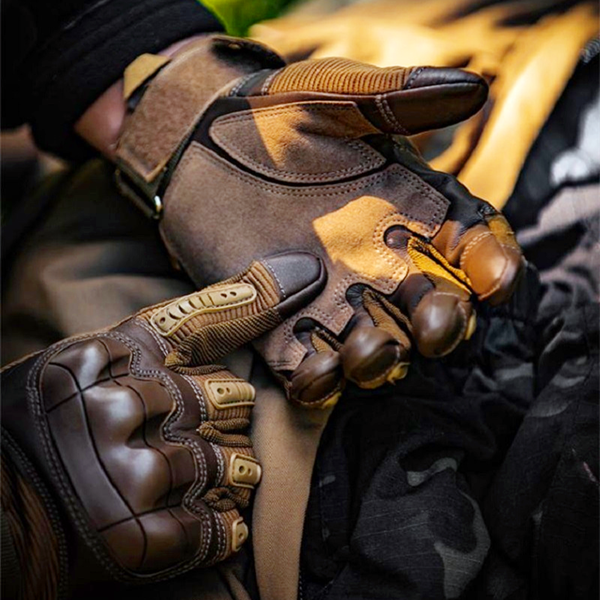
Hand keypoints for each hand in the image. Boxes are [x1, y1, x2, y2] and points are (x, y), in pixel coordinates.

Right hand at [0, 252, 323, 587]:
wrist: (6, 504)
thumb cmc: (58, 421)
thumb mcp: (94, 360)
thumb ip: (163, 336)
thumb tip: (251, 292)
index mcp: (104, 358)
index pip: (202, 321)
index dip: (259, 298)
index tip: (305, 276)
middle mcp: (114, 410)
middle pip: (230, 397)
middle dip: (230, 412)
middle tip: (206, 421)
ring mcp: (126, 477)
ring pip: (232, 461)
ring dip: (230, 470)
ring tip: (203, 473)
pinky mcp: (137, 538)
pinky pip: (219, 525)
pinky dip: (222, 524)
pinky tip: (204, 516)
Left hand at [115, 36, 523, 407]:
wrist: (202, 142)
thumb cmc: (276, 112)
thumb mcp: (337, 94)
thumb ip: (398, 98)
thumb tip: (473, 88)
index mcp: (412, 210)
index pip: (471, 245)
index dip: (491, 264)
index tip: (493, 277)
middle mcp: (382, 263)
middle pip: (432, 309)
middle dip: (442, 324)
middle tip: (434, 326)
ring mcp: (334, 297)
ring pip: (376, 346)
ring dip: (381, 357)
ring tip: (367, 349)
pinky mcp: (281, 321)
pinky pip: (309, 363)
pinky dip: (319, 376)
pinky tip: (319, 369)